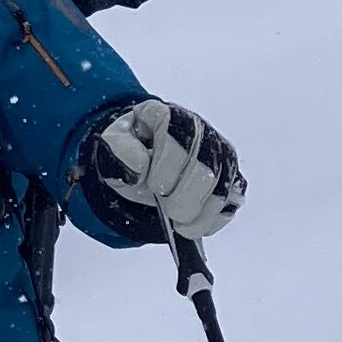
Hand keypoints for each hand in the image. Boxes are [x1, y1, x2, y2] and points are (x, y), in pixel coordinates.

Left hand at [94, 98, 245, 239]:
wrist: (139, 170)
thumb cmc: (128, 155)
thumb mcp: (111, 148)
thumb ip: (118, 151)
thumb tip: (139, 167)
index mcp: (167, 116)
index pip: (178, 133)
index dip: (168, 163)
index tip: (154, 183)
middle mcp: (199, 131)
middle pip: (206, 164)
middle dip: (184, 196)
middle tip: (166, 208)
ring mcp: (218, 156)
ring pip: (222, 186)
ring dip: (198, 212)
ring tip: (177, 222)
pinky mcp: (229, 181)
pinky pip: (230, 203)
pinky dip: (210, 221)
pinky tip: (191, 225)